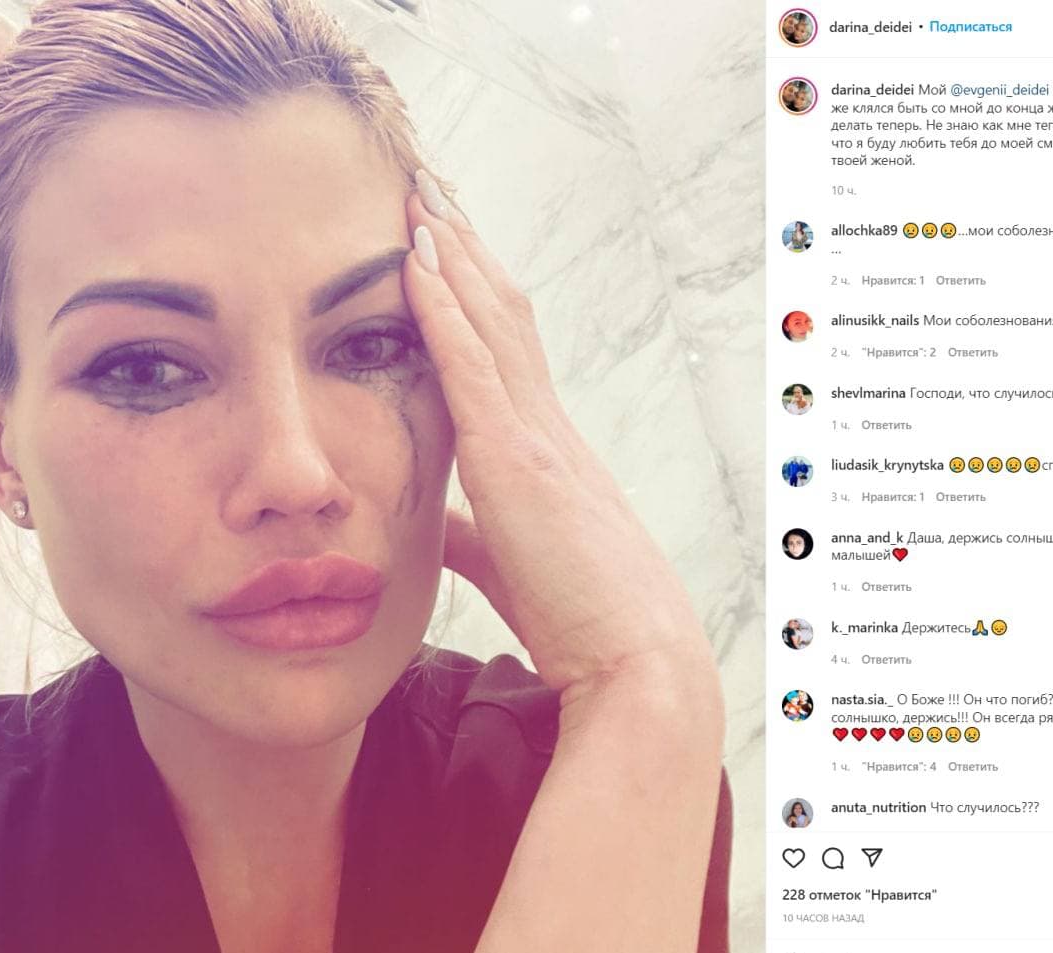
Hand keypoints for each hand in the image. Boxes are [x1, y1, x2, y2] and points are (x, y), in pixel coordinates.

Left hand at [401, 171, 717, 701]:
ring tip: (420, 197)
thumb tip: (438, 520)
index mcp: (550, 450)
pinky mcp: (520, 465)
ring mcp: (538, 439)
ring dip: (452, 257)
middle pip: (503, 315)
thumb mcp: (516, 562)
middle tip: (431, 191)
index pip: (508, 350)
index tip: (446, 246)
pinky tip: (415, 265)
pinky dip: (442, 312)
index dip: (476, 293)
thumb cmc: (586, 619)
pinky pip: (474, 369)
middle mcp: (549, 428)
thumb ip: (475, 533)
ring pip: (492, 323)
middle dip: (465, 250)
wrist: (637, 660)